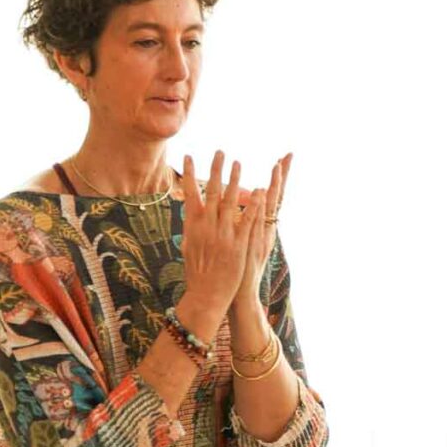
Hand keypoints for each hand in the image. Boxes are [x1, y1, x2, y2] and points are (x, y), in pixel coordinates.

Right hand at [177, 150, 261, 332]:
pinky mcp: (238, 245)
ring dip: (234, 180)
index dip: (188, 175)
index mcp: (193, 226)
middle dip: (216, 170)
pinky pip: (247, 221)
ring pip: (230, 202)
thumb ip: (190, 227)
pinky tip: (259, 191)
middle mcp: (207, 227)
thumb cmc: (196, 273)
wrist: (206, 295)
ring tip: (238, 163)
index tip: (188, 157)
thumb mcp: (188, 247)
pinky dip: (253, 206)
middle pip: (211, 193)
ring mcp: (223, 235)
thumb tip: (188, 212)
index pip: (189, 194)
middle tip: (220, 152)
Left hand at [234, 153, 290, 308]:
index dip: (276, 179)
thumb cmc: (236, 272)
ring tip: (278, 164)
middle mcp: (265, 229)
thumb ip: (242, 227)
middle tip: (287, 155)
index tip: (280, 159)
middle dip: (281, 175)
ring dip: (274, 183)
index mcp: (262, 228)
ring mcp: (260, 234)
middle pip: (275, 197)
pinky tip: (262, 190)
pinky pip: (257, 219)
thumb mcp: (241, 246)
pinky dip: (260, 205)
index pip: (271, 198)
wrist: (238, 295)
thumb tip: (240, 212)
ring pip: (269, 204)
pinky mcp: (252, 241)